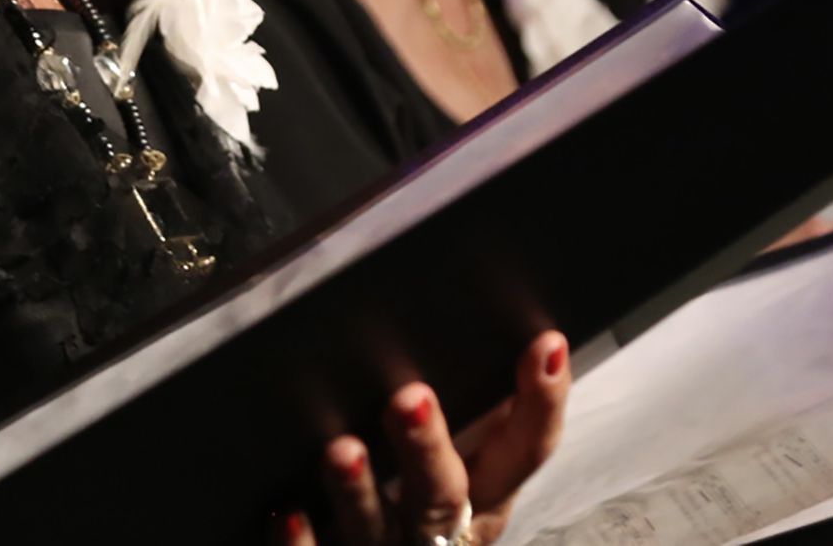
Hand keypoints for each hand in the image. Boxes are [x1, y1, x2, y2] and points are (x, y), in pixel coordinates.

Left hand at [291, 331, 572, 545]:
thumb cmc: (428, 499)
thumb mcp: (469, 465)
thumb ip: (473, 411)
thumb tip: (475, 310)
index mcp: (487, 494)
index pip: (526, 451)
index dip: (541, 404)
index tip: (544, 344)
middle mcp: (444, 530)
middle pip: (445, 494)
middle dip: (428, 448)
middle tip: (410, 398)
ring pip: (377, 528)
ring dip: (360, 492)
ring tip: (342, 451)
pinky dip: (303, 541)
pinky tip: (289, 512)